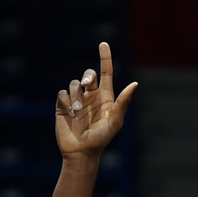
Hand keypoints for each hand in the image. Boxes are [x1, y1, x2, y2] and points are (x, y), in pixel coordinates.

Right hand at [55, 42, 136, 160]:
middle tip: (86, 86)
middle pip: (88, 75)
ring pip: (74, 84)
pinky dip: (66, 102)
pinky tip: (70, 115)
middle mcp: (91, 97)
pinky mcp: (63, 107)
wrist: (81, 153)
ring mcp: (76, 101)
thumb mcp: (115, 122)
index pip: (105, 73)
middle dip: (87, 76)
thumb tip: (135, 84)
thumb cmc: (101, 139)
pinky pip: (62, 94)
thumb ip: (123, 103)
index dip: (105, 58)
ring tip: (77, 112)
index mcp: (105, 97)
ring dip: (75, 96)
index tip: (103, 44)